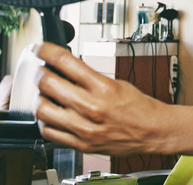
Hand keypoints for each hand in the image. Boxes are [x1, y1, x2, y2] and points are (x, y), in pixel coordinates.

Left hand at [34, 42, 168, 155]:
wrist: (152, 131)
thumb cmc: (138, 107)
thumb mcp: (116, 83)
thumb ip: (89, 77)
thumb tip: (65, 67)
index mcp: (102, 87)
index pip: (64, 61)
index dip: (45, 50)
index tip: (39, 48)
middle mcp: (92, 107)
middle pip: (48, 83)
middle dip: (40, 73)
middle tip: (41, 71)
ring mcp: (84, 127)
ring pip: (42, 109)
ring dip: (39, 97)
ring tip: (45, 95)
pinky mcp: (81, 144)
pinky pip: (49, 132)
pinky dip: (44, 121)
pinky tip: (50, 115)